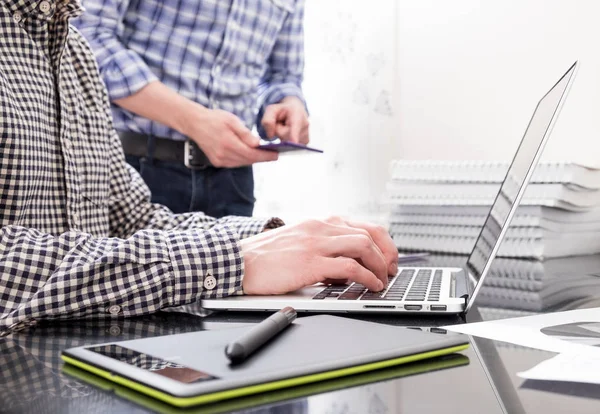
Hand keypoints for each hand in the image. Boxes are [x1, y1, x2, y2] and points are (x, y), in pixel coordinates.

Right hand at [182, 105, 277, 167]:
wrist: (195, 123)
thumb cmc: (214, 119)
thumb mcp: (232, 120)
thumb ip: (245, 133)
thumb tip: (257, 144)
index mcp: (228, 144)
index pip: (252, 154)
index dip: (265, 156)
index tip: (276, 155)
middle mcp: (223, 155)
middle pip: (248, 160)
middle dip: (261, 157)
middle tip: (272, 153)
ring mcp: (219, 160)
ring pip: (242, 163)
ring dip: (252, 159)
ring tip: (263, 154)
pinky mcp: (217, 162)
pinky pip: (235, 163)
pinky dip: (243, 159)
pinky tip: (248, 153)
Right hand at [241, 217, 397, 294]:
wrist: (238, 261)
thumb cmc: (265, 256)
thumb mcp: (299, 242)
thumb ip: (323, 248)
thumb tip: (346, 267)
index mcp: (319, 222)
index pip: (363, 225)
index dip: (383, 242)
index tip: (389, 257)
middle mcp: (321, 227)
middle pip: (369, 233)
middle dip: (387, 253)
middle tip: (391, 270)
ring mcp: (316, 243)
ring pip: (363, 245)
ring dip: (380, 265)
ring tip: (384, 280)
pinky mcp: (310, 262)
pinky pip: (349, 266)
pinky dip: (367, 276)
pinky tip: (371, 285)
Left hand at [261, 96, 308, 143]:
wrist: (294, 110)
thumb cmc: (282, 110)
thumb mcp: (271, 110)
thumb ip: (267, 121)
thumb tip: (270, 136)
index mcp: (297, 113)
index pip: (295, 125)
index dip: (294, 134)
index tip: (294, 142)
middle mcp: (305, 124)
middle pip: (285, 136)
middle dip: (279, 131)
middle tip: (281, 123)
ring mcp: (307, 134)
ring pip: (287, 142)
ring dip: (283, 136)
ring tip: (286, 127)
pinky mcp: (305, 141)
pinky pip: (291, 146)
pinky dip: (288, 141)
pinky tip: (290, 133)